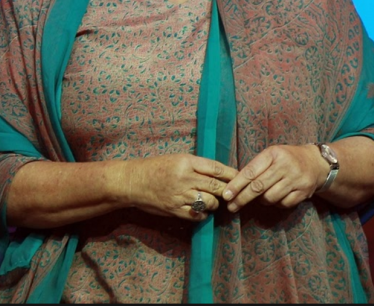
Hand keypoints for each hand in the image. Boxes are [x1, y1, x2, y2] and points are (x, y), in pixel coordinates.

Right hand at [121, 154, 237, 220]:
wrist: (133, 182)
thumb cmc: (156, 167)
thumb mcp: (177, 159)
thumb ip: (197, 166)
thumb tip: (219, 173)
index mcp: (186, 162)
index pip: (216, 168)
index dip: (231, 174)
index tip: (240, 177)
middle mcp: (184, 178)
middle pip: (216, 186)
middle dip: (227, 191)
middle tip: (234, 193)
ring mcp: (179, 195)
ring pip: (209, 201)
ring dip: (215, 203)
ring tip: (214, 201)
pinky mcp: (174, 209)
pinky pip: (196, 214)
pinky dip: (203, 214)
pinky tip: (202, 211)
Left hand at [221, 144, 324, 212]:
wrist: (316, 162)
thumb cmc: (287, 158)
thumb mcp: (272, 155)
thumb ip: (256, 168)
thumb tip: (234, 186)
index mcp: (274, 154)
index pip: (251, 171)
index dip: (237, 185)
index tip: (226, 195)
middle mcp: (286, 165)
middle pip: (258, 187)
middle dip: (242, 198)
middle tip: (231, 207)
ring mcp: (296, 179)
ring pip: (270, 198)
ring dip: (261, 201)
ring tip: (260, 198)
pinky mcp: (304, 192)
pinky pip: (283, 204)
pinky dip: (276, 204)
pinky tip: (275, 198)